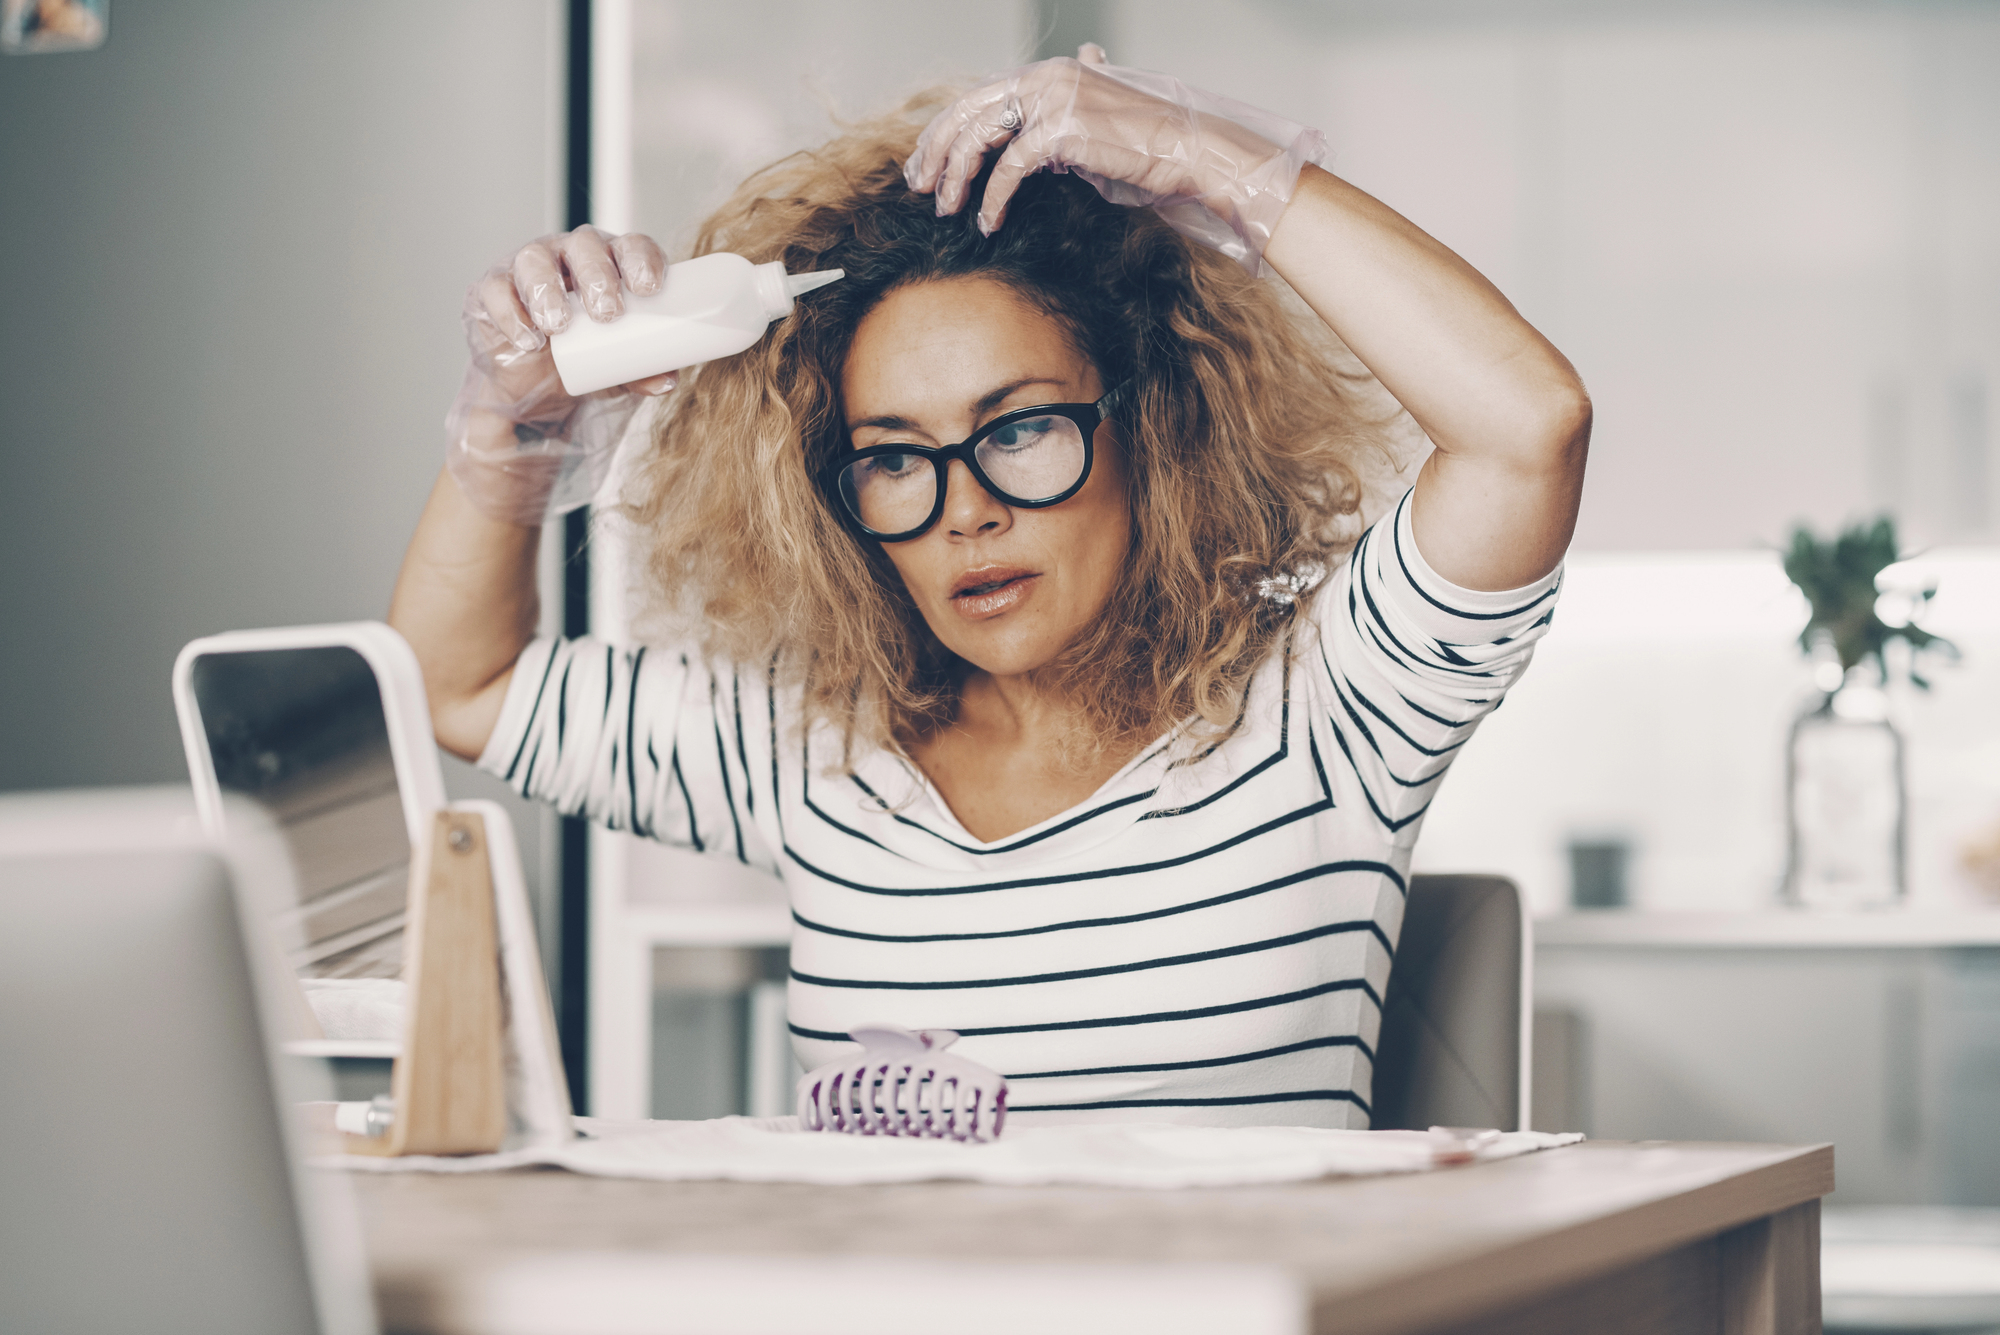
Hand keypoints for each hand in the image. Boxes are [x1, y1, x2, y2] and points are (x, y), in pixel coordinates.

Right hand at [447, 228, 674, 523]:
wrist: (536, 382)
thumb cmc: (586, 355)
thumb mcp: (618, 368)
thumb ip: (641, 371)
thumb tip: (665, 381)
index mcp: (614, 263)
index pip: (631, 246)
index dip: (641, 260)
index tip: (649, 288)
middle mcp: (572, 255)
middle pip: (585, 245)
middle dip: (597, 276)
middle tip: (608, 312)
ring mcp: (532, 266)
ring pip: (535, 260)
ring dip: (548, 290)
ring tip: (558, 326)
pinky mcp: (494, 287)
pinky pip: (497, 289)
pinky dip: (511, 313)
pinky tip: (527, 339)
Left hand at [905, 46, 1324, 270]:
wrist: (1189, 153)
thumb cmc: (1145, 149)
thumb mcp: (1095, 123)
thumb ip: (1062, 115)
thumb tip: (1047, 113)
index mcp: (1048, 74)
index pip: (978, 97)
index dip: (945, 130)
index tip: (926, 164)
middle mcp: (1045, 77)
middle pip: (967, 111)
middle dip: (936, 152)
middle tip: (919, 187)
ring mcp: (1053, 100)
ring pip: (980, 137)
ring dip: (956, 177)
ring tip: (947, 210)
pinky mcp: (1063, 131)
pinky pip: (1009, 168)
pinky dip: (992, 199)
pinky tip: (988, 222)